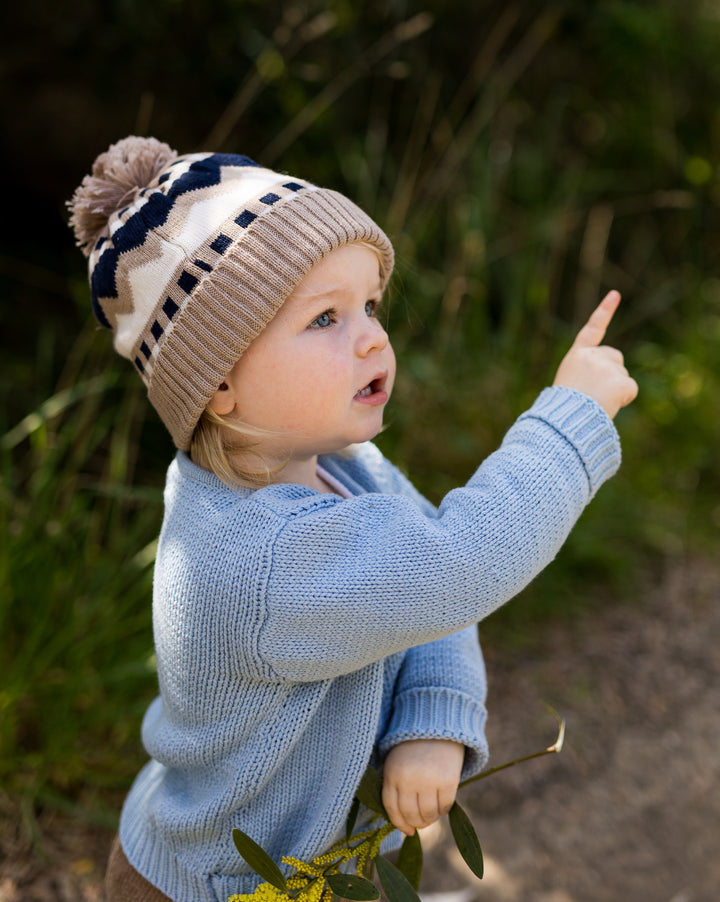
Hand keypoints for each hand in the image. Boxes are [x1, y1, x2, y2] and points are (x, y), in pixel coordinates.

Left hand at [381, 739, 464, 835]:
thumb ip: (397, 788)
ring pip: (428, 814)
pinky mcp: (447, 780)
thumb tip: (404, 825)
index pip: (392, 808)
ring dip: (430, 820)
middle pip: (410, 814)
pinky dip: (443, 811)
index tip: (407, 831)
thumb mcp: (397, 764)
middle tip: (421, 825)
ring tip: (431, 816)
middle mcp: (409, 779)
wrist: (438, 726)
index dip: (399, 824)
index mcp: (392, 774)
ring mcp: (429, 780)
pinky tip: (442, 807)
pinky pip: (444, 806)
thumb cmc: (414, 749)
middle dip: (416, 824)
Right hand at [553, 291, 637, 418]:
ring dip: (615, 388)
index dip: (604, 311)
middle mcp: (592, 356)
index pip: (592, 329)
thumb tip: (612, 384)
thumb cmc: (563, 408)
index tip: (615, 294)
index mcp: (576, 355)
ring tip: (596, 400)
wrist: (565, 422)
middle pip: (615, 358)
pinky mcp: (621, 381)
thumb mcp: (569, 383)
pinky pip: (631, 389)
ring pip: (622, 375)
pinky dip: (625, 399)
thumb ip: (587, 373)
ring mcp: (607, 367)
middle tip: (594, 392)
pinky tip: (609, 405)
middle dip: (612, 371)